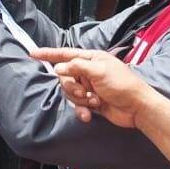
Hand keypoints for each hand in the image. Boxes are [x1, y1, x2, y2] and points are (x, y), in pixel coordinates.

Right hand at [30, 47, 154, 128]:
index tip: (32, 53)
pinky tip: (89, 115)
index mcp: (91, 59)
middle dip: (71, 87)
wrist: (137, 108)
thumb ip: (77, 67)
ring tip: (94, 102)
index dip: (48, 54)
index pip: (65, 54)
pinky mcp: (91, 102)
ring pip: (70, 92)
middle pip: (65, 76)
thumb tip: (58, 68)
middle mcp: (88, 71)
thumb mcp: (99, 71)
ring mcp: (89, 87)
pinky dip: (81, 110)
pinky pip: (77, 105)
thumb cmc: (122, 85)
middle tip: (84, 92)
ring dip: (79, 99)